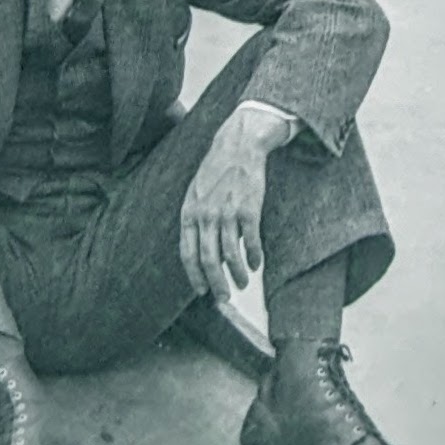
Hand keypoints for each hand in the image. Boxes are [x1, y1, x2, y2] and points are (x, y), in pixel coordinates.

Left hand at [178, 107, 289, 300]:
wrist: (238, 146)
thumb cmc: (217, 172)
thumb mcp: (197, 194)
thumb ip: (197, 221)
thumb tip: (205, 252)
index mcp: (189, 213)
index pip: (188, 254)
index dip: (195, 276)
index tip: (202, 292)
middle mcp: (205, 216)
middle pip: (208, 259)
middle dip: (216, 283)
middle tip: (224, 298)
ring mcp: (226, 213)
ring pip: (230, 254)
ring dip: (237, 274)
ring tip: (243, 283)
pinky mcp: (248, 209)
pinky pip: (250, 241)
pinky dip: (253, 256)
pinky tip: (256, 263)